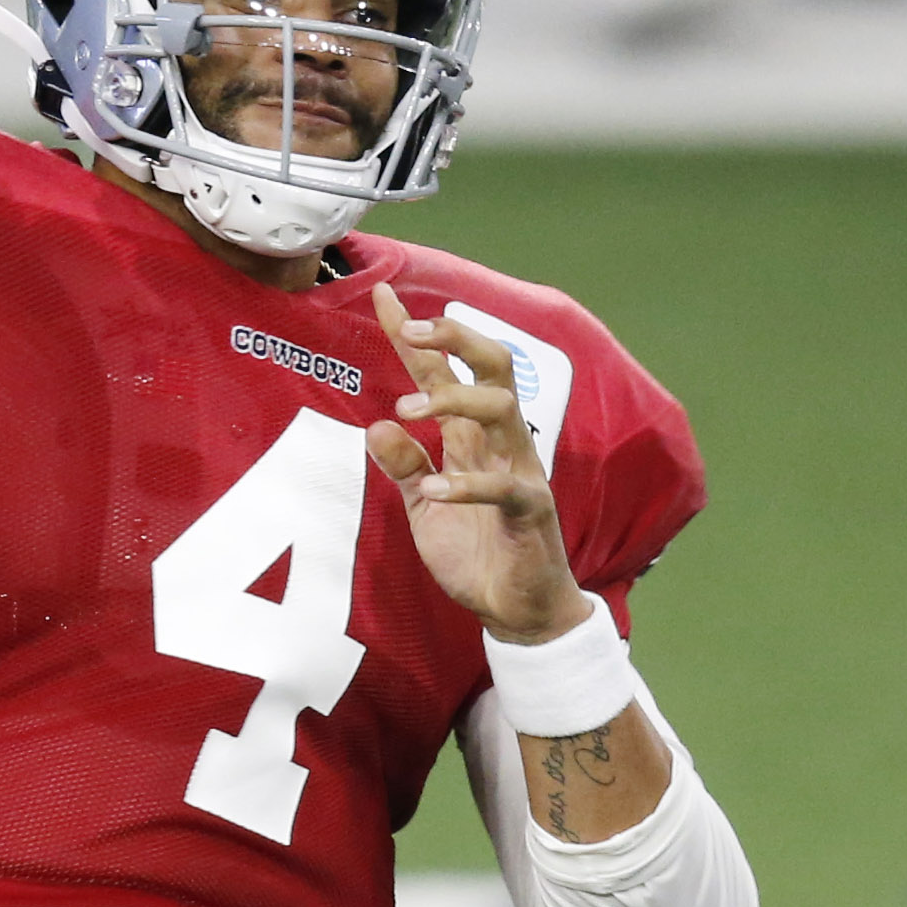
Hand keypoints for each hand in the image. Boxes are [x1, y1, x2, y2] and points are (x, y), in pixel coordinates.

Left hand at [364, 286, 585, 643]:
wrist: (519, 611)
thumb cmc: (478, 553)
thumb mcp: (425, 507)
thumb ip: (405, 466)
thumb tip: (375, 426)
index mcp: (471, 438)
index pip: (443, 373)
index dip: (415, 336)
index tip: (383, 296)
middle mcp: (499, 443)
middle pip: (492, 366)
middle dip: (454, 338)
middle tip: (410, 332)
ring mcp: (519, 472)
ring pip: (502, 409)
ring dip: (453, 400)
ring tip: (405, 411)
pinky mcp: (531, 512)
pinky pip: (505, 487)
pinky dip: (468, 484)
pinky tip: (437, 489)